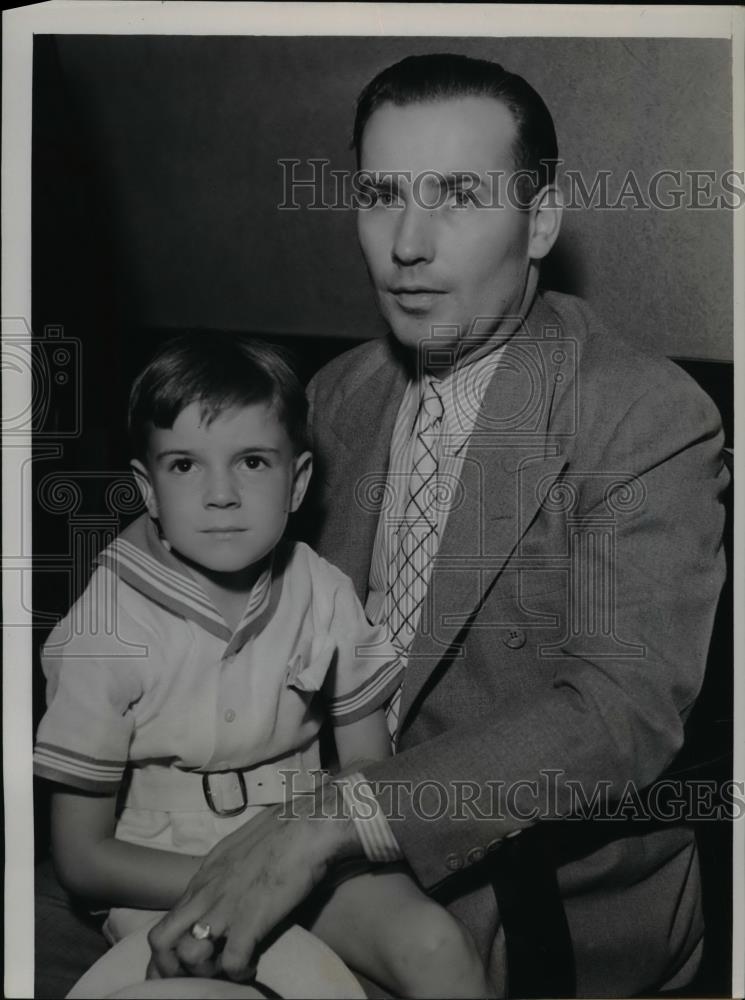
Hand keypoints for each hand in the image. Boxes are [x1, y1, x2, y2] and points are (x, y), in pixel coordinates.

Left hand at [147, 785, 360, 981]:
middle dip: (170, 967)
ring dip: (204, 971)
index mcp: (203, 878)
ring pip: (187, 955)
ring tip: (224, 970)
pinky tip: (251, 967)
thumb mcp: (239, 847)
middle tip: (195, 974)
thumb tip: (228, 881)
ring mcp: (225, 908)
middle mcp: (206, 894)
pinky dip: (239, 972)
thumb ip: (225, 869)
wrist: (307, 825)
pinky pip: (231, 962)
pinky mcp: (250, 920)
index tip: (181, 965)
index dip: (168, 953)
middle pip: (160, 941)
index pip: (164, 923)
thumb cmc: (281, 828)